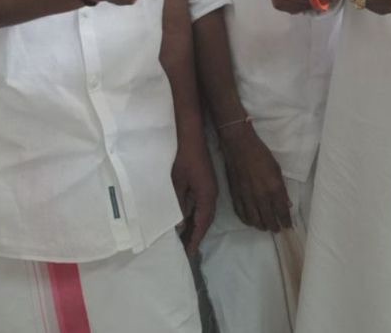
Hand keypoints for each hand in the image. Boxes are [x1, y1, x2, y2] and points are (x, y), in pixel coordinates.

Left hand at [171, 135, 217, 255]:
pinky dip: (196, 216)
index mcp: (207, 197)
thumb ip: (179, 204)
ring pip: (205, 214)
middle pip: (206, 221)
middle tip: (188, 251)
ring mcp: (211, 190)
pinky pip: (203, 206)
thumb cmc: (184, 159)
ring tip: (187, 240)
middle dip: (197, 236)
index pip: (202, 223)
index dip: (195, 239)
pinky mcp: (207, 185)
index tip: (190, 253)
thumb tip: (180, 225)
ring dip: (197, 226)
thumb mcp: (178, 183)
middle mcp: (212, 196)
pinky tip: (188, 220)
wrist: (193, 137)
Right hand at [218, 123, 292, 232]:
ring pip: (254, 220)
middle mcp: (261, 197)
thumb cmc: (262, 155)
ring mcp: (247, 198)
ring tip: (265, 227)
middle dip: (274, 227)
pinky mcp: (236, 196)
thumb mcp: (277, 170)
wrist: (240, 147)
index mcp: (274, 189)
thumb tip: (287, 204)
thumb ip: (282, 189)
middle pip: (268, 219)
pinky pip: (241, 214)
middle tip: (277, 229)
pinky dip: (247, 220)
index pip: (282, 212)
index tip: (288, 226)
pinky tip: (251, 221)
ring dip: (261, 226)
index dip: (286, 221)